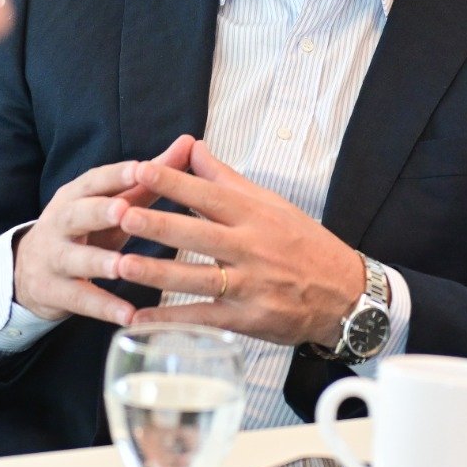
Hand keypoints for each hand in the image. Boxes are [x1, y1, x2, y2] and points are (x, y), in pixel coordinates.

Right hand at [12, 134, 195, 324]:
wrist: (30, 270)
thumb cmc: (87, 229)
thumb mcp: (112, 203)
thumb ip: (149, 179)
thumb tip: (190, 143)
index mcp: (76, 195)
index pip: (94, 180)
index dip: (115, 175)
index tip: (140, 168)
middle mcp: (60, 222)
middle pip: (76, 214)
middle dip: (99, 212)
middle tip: (123, 211)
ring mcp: (54, 258)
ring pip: (75, 259)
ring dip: (99, 262)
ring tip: (122, 266)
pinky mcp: (53, 291)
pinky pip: (80, 299)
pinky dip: (104, 307)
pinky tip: (129, 315)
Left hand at [115, 140, 365, 345]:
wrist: (344, 293)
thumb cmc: (304, 244)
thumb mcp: (271, 204)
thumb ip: (226, 179)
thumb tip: (192, 147)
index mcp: (255, 215)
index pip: (209, 194)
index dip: (174, 182)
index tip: (141, 170)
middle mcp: (252, 248)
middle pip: (199, 234)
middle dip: (159, 225)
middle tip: (122, 214)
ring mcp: (250, 285)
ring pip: (197, 277)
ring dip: (157, 272)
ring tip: (121, 264)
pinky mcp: (247, 319)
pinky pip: (203, 317)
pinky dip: (170, 318)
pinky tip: (139, 316)